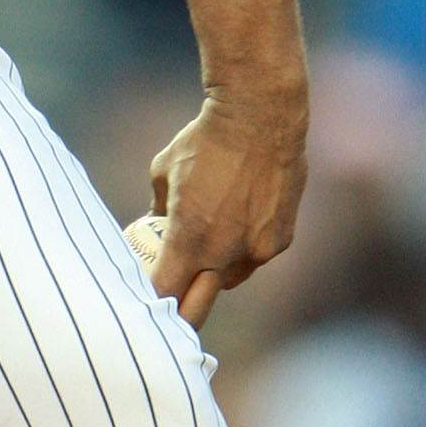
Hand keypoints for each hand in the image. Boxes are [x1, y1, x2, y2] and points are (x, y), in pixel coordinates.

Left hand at [145, 84, 307, 327]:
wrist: (261, 117)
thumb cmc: (205, 141)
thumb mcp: (163, 172)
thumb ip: (158, 208)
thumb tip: (154, 223)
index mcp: (191, 240)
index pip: (165, 292)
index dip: (152, 300)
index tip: (144, 298)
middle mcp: (227, 253)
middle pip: (198, 306)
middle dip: (182, 309)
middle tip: (169, 307)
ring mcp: (258, 250)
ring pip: (229, 280)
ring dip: (213, 275)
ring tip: (203, 252)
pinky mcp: (281, 240)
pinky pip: (255, 257)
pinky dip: (242, 250)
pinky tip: (235, 224)